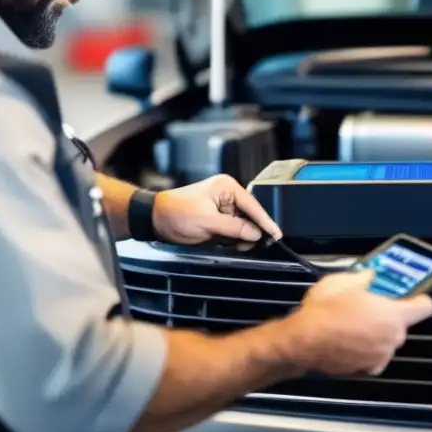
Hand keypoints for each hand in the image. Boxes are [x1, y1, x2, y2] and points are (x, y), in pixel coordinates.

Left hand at [151, 174, 282, 246]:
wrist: (155, 219)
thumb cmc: (176, 213)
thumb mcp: (208, 222)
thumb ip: (234, 228)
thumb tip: (255, 233)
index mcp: (226, 187)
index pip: (253, 205)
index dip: (265, 221)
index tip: (276, 234)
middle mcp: (227, 195)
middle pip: (249, 217)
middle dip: (247, 232)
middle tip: (241, 244)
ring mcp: (222, 207)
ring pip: (241, 227)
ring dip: (236, 238)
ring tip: (220, 240)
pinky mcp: (217, 219)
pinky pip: (231, 231)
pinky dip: (228, 239)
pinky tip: (219, 241)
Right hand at [284, 270, 431, 376]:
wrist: (303, 341)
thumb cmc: (325, 310)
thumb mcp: (343, 281)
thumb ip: (365, 278)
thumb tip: (371, 277)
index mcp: (394, 314)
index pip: (425, 305)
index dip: (417, 298)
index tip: (406, 294)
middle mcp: (393, 337)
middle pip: (402, 323)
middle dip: (389, 314)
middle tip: (368, 305)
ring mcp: (381, 356)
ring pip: (386, 340)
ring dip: (376, 332)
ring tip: (352, 324)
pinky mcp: (368, 370)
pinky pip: (374, 356)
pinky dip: (366, 350)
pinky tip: (348, 340)